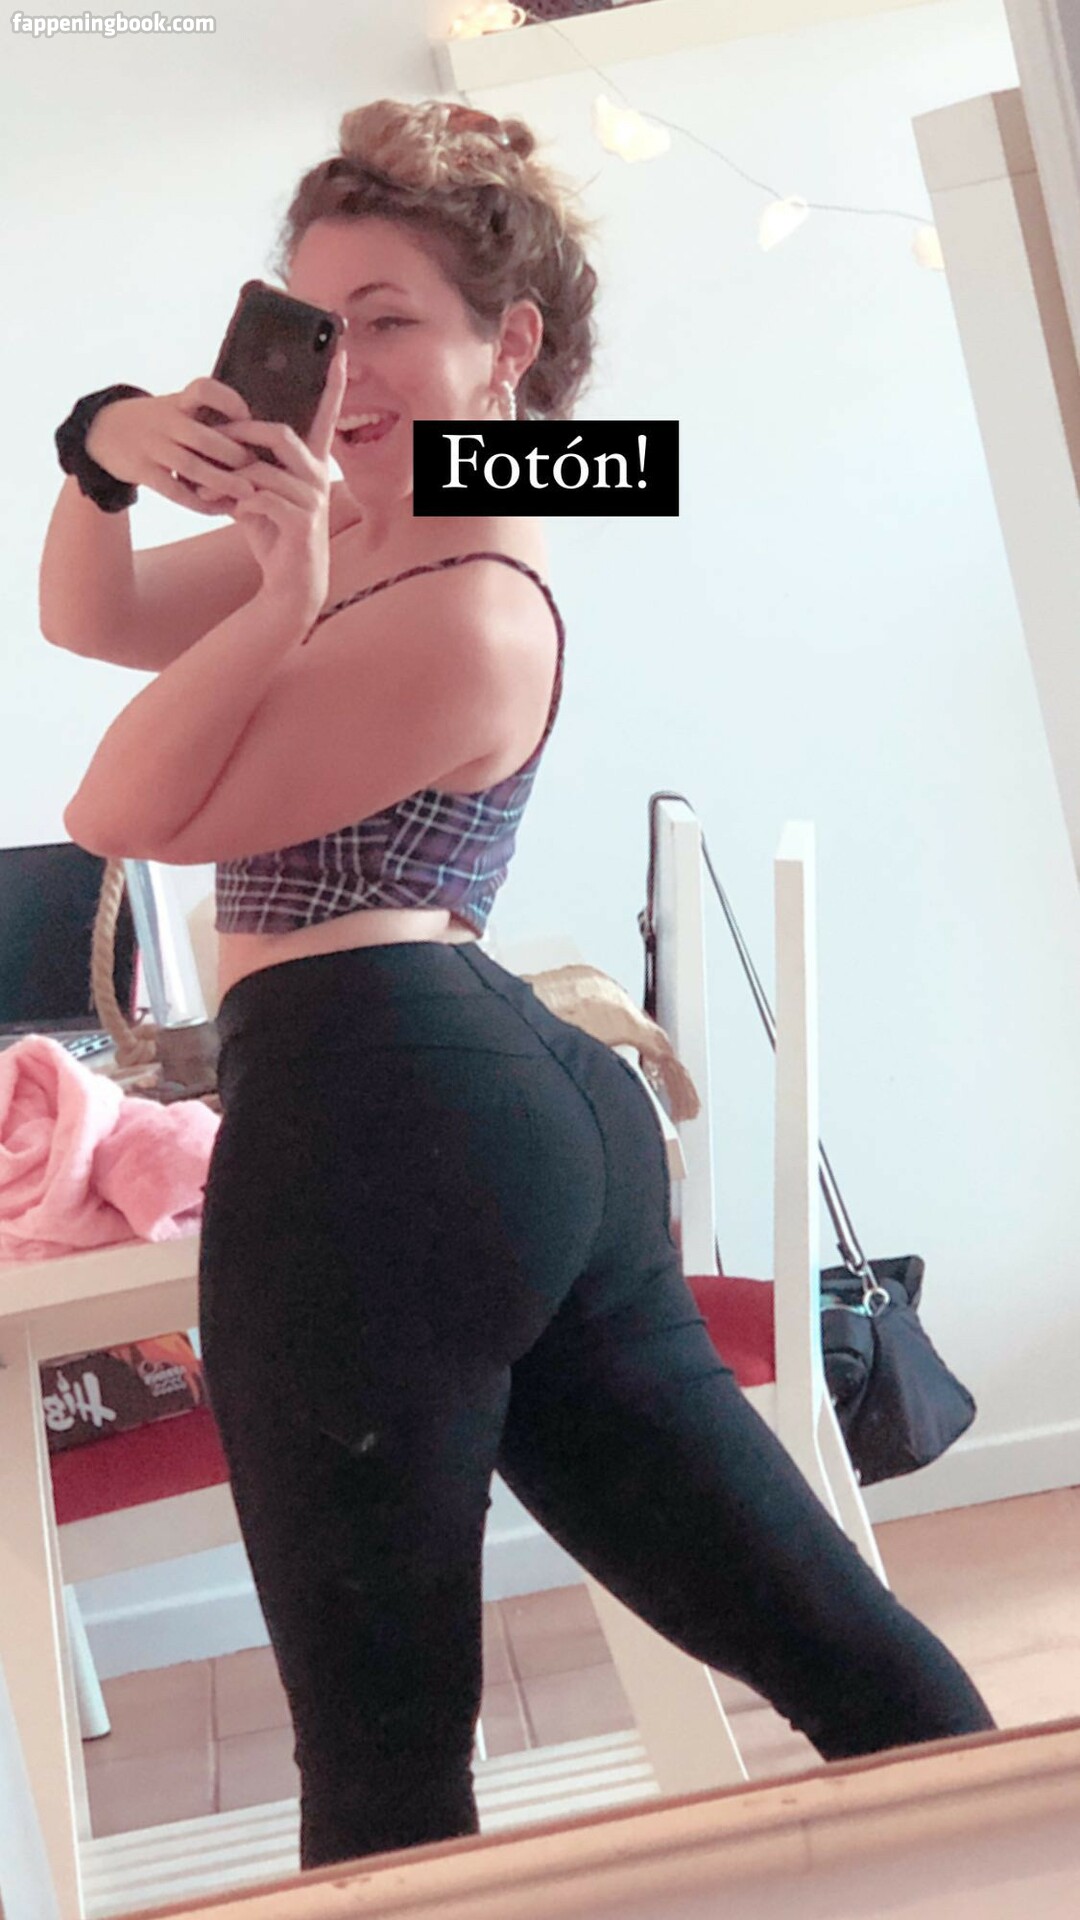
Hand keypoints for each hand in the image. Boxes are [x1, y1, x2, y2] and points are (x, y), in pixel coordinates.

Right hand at [84, 380, 260, 515]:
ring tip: (248, 493)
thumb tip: (257, 434)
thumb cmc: (157, 423)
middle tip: (261, 469)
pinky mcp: (142, 470)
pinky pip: (174, 491)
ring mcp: (151, 446)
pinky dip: (200, 502)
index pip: (203, 389)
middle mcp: (165, 421)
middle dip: (235, 454)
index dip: (229, 401)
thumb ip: (208, 417)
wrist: (103, 431)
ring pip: (192, 467)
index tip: (247, 418)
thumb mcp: (176, 407)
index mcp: (177, 402)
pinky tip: (219, 509)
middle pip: (204, 437)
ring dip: (223, 482)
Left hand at [211, 345, 348, 626]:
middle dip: (241, 434)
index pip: (326, 416)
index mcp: (312, 464)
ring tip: (207, 488)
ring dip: (229, 477)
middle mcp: (318, 476)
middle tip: (213, 438)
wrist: (291, 583)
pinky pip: (259, 496)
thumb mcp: (256, 494)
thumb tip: (217, 440)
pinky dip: (235, 503)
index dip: (333, 385)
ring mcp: (312, 498)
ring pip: (263, 468)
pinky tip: (224, 511)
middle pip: (280, 434)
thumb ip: (245, 467)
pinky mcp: (300, 520)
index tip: (340, 353)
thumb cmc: (275, 535)